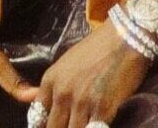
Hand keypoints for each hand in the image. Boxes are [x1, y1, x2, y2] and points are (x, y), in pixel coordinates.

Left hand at [19, 20, 149, 127]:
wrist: (124, 38)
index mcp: (50, 81)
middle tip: (71, 125)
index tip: (55, 124)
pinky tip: (100, 125)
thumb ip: (54, 85)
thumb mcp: (66, 63)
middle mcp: (61, 93)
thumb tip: (33, 98)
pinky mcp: (102, 109)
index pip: (38, 115)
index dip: (45, 125)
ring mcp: (81, 102)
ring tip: (86, 124)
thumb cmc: (97, 48)